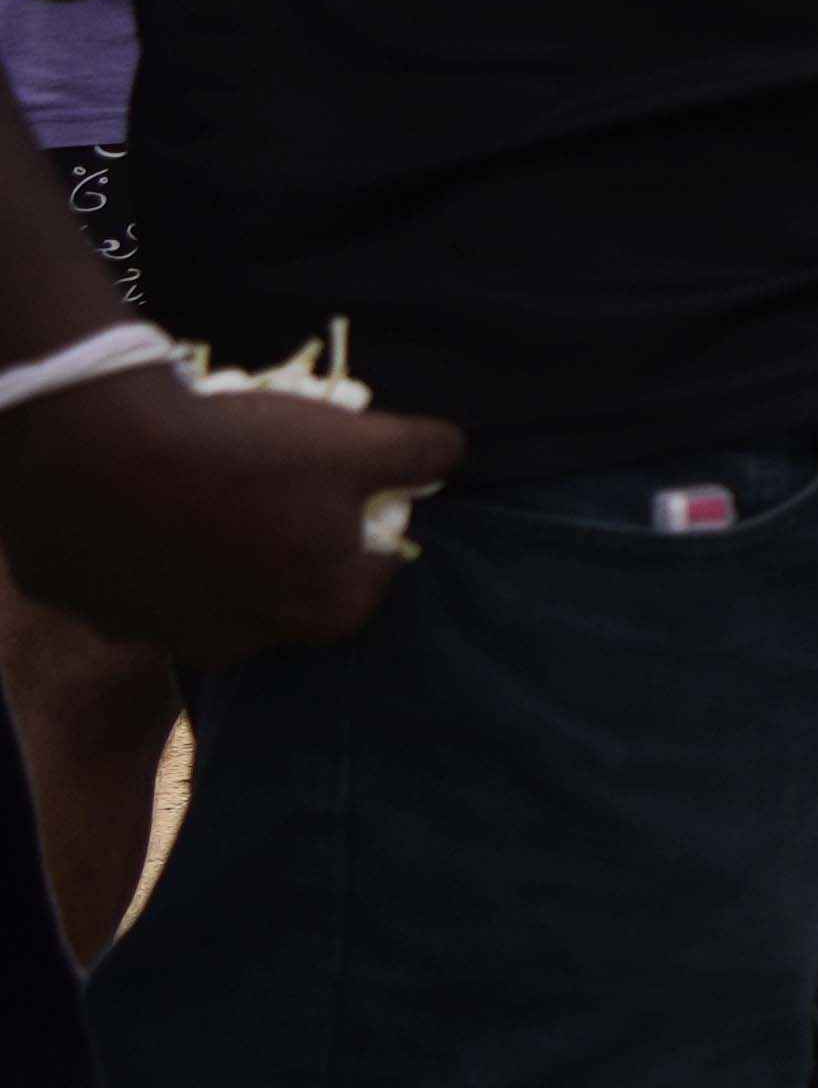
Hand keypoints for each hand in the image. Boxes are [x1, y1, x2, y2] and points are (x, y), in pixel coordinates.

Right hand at [0, 365, 458, 665]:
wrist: (98, 454)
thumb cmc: (245, 456)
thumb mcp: (356, 444)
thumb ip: (418, 454)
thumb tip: (450, 453)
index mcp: (320, 611)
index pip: (371, 581)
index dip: (370, 535)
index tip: (353, 497)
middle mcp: (247, 642)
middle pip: (290, 595)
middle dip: (294, 549)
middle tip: (277, 492)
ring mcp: (167, 635)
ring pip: (211, 599)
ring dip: (219, 559)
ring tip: (211, 496)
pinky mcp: (103, 614)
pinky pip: (139, 590)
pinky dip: (151, 556)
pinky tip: (149, 510)